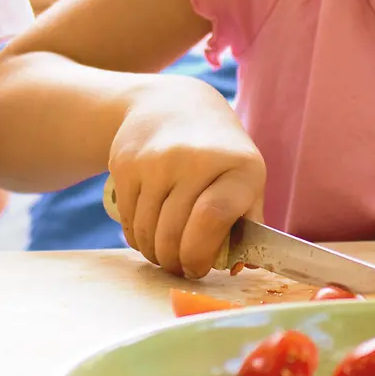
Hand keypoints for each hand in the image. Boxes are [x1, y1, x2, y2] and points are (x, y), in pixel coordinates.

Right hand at [107, 74, 264, 279]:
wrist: (174, 106)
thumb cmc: (219, 154)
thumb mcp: (246, 177)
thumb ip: (247, 222)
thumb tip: (240, 268)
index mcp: (238, 165)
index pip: (213, 218)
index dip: (201, 253)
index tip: (199, 269)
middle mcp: (196, 158)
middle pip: (174, 232)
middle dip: (175, 262)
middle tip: (180, 268)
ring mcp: (157, 160)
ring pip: (147, 232)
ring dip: (155, 254)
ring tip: (166, 252)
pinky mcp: (126, 163)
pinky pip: (128, 220)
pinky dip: (137, 237)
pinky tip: (150, 231)